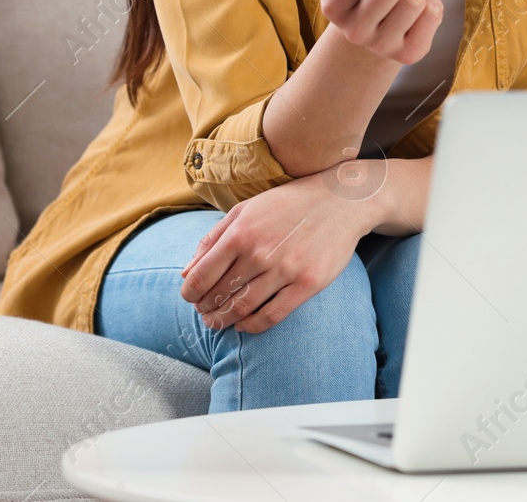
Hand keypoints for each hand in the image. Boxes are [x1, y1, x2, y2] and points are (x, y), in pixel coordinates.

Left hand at [178, 172, 375, 333]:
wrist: (340, 200)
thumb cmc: (288, 204)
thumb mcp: (246, 210)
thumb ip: (213, 239)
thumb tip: (186, 273)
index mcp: (240, 233)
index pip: (201, 276)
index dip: (190, 293)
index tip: (190, 299)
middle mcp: (260, 253)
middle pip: (220, 295)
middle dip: (206, 309)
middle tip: (204, 314)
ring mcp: (285, 270)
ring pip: (243, 308)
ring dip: (225, 320)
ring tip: (219, 322)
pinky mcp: (308, 283)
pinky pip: (273, 315)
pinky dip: (252, 326)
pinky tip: (244, 325)